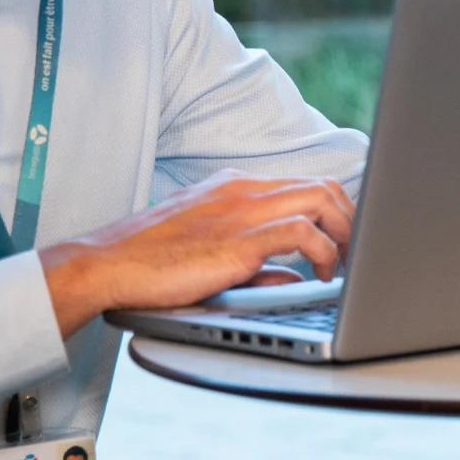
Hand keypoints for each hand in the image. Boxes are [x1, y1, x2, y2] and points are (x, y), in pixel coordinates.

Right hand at [38, 169, 354, 336]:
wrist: (105, 264)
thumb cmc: (148, 263)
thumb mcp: (207, 250)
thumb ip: (252, 257)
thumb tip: (289, 275)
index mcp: (234, 188)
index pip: (302, 184)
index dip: (335, 209)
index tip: (346, 237)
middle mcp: (242, 190)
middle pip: (323, 185)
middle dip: (350, 217)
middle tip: (354, 253)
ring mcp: (241, 210)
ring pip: (320, 198)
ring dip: (344, 232)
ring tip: (344, 264)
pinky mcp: (238, 239)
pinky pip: (301, 232)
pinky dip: (322, 251)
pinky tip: (320, 274)